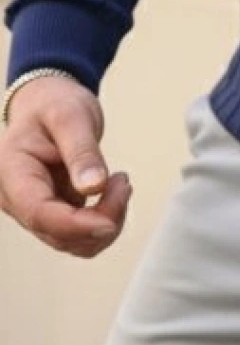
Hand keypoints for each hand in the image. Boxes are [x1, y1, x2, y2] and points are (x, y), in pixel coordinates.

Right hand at [0, 75, 130, 257]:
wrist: (48, 103)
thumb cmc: (54, 104)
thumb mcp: (71, 116)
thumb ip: (81, 151)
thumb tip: (93, 188)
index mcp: (11, 171)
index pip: (38, 212)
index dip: (75, 225)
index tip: (110, 221)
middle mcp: (17, 198)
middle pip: (57, 233)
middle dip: (99, 219)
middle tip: (123, 181)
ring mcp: (34, 209)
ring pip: (71, 242)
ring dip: (105, 223)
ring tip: (120, 183)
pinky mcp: (53, 213)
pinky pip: (79, 234)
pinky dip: (103, 221)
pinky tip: (113, 192)